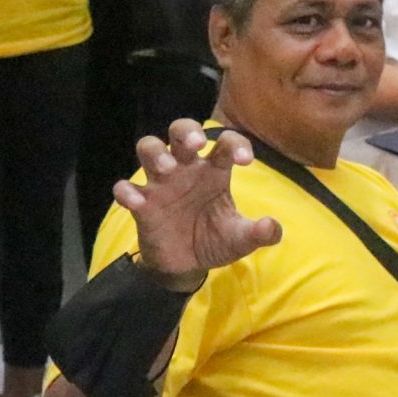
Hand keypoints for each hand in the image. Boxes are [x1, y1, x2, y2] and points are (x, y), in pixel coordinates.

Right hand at [113, 121, 284, 291]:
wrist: (186, 266)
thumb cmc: (214, 240)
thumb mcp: (240, 239)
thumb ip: (258, 233)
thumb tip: (271, 227)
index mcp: (215, 171)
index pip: (225, 143)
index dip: (236, 144)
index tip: (245, 161)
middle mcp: (187, 169)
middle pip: (181, 130)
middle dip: (187, 131)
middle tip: (196, 144)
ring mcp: (162, 184)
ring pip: (149, 148)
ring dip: (156, 153)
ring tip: (167, 169)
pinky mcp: (141, 204)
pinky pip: (125, 188)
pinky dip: (128, 192)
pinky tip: (138, 203)